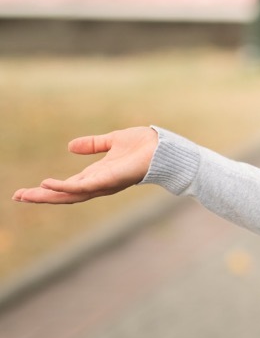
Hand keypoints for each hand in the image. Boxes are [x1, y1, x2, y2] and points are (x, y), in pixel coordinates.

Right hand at [11, 127, 158, 203]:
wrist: (165, 147)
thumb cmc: (145, 145)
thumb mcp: (113, 141)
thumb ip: (93, 144)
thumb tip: (70, 146)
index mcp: (98, 175)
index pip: (67, 186)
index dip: (47, 189)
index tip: (25, 190)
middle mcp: (99, 183)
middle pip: (65, 194)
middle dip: (41, 197)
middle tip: (17, 196)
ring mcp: (104, 184)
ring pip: (70, 194)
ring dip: (47, 195)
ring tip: (26, 194)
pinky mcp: (110, 180)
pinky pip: (83, 186)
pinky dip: (65, 187)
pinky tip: (49, 184)